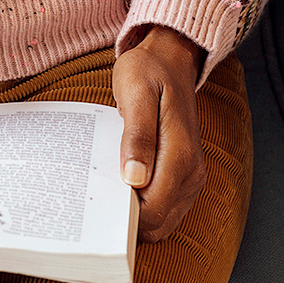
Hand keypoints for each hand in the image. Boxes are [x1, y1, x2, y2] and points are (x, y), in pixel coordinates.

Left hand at [112, 25, 205, 241]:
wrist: (170, 60)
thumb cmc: (148, 72)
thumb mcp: (136, 94)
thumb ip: (137, 136)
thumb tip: (134, 178)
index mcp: (180, 155)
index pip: (153, 210)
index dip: (123, 217)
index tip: (95, 206)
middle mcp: (191, 173)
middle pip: (156, 222)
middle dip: (125, 220)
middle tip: (92, 201)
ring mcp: (189, 176)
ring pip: (160, 220)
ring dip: (131, 215)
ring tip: (102, 193)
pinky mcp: (182, 175)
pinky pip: (162, 206)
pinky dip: (140, 205)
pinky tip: (116, 187)